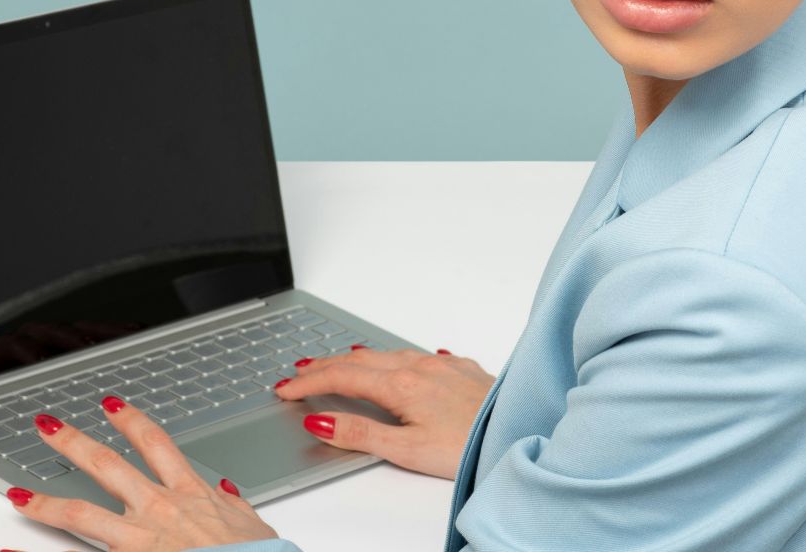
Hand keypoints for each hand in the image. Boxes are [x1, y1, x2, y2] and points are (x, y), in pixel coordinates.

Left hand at [0, 395, 279, 551]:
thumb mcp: (253, 525)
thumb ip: (235, 506)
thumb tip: (226, 490)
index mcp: (190, 495)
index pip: (156, 445)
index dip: (131, 421)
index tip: (111, 406)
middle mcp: (158, 510)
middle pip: (106, 465)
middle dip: (73, 441)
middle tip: (47, 425)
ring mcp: (138, 539)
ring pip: (81, 513)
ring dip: (45, 502)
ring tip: (18, 495)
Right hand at [274, 346, 495, 478]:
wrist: (520, 434)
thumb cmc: (471, 448)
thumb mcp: (407, 451)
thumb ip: (360, 434)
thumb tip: (320, 421)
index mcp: (403, 385)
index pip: (342, 377)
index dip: (309, 383)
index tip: (285, 388)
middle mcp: (422, 367)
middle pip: (361, 360)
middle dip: (325, 365)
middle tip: (298, 372)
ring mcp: (444, 366)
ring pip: (389, 354)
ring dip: (358, 359)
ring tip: (337, 363)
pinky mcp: (464, 370)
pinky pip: (419, 356)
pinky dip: (395, 359)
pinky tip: (399, 363)